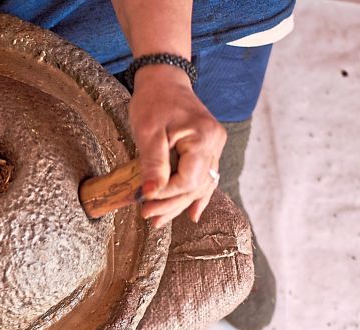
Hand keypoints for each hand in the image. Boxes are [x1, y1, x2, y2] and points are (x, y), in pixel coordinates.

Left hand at [129, 65, 225, 227]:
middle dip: (171, 204)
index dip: (166, 194)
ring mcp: (215, 147)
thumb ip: (152, 163)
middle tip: (147, 216)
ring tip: (158, 220)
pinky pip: (204, 177)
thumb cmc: (154, 100)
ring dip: (180, 204)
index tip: (144, 199)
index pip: (188, 179)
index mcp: (204, 138)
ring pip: (200, 185)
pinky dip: (196, 196)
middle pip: (196, 186)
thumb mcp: (148, 132)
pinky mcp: (208, 149)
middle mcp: (215, 144)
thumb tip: (150, 194)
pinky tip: (192, 214)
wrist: (165, 79)